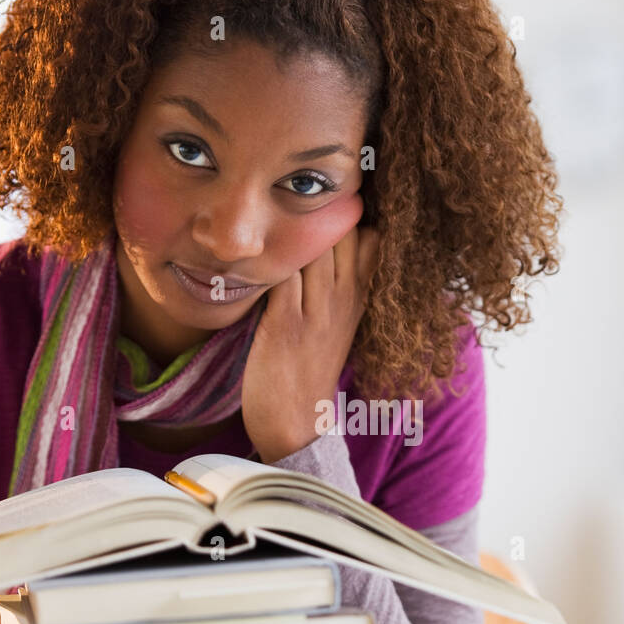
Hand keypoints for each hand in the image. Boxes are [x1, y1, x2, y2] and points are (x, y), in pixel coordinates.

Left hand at [241, 223, 379, 463]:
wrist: (298, 424)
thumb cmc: (311, 371)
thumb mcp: (341, 326)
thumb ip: (343, 288)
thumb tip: (335, 248)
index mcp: (359, 299)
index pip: (372, 238)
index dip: (351, 212)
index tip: (328, 202)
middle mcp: (343, 300)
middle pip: (343, 231)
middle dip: (318, 210)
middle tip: (288, 200)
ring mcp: (315, 312)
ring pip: (313, 248)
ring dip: (289, 231)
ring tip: (266, 221)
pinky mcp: (285, 324)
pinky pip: (281, 276)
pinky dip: (267, 261)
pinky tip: (250, 256)